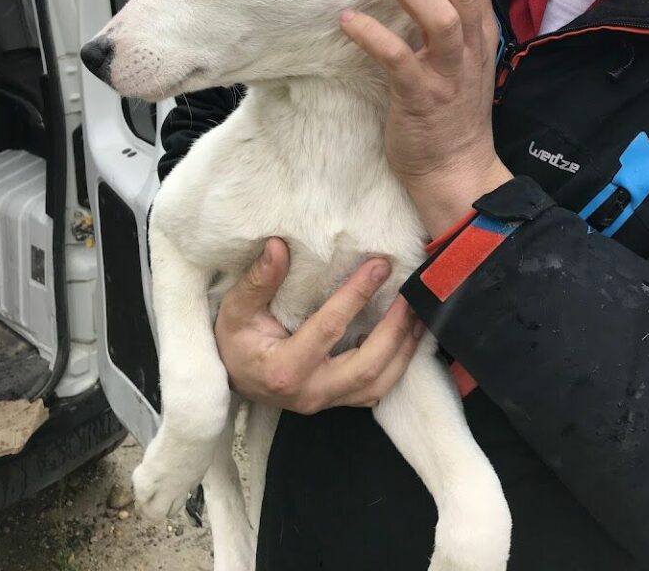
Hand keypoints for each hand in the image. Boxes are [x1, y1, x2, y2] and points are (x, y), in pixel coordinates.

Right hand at [214, 238, 423, 412]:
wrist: (230, 379)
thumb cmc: (233, 341)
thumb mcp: (235, 309)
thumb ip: (259, 280)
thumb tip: (279, 246)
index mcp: (284, 369)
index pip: (329, 328)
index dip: (357, 295)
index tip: (379, 265)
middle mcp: (311, 392)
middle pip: (368, 365)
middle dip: (394, 328)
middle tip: (410, 293)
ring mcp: (326, 402)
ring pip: (379, 383)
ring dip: (404, 349)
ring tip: (418, 313)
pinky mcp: (336, 402)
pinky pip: (376, 389)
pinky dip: (398, 364)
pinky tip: (407, 336)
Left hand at [340, 0, 511, 233]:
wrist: (455, 171)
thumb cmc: (449, 111)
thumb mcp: (458, 59)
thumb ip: (443, 19)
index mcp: (479, 32)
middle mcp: (470, 47)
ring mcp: (449, 74)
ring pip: (441, 16)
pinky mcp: (422, 99)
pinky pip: (399, 60)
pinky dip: (373, 36)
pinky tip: (348, 21)